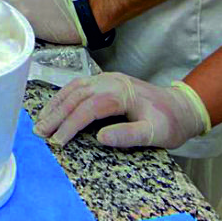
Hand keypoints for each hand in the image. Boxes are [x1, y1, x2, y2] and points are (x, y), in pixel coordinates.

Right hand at [34, 73, 210, 149]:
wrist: (182, 106)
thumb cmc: (170, 123)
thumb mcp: (156, 134)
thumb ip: (129, 135)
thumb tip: (100, 137)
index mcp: (121, 93)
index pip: (88, 108)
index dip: (70, 125)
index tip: (57, 142)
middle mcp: (110, 81)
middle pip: (76, 96)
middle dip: (56, 114)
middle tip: (39, 132)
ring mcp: (106, 78)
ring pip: (73, 88)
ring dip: (56, 104)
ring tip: (41, 121)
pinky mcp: (105, 81)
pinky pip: (78, 86)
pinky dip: (63, 97)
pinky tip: (55, 107)